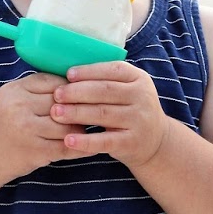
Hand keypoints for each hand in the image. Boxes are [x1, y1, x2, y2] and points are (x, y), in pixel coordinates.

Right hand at [0, 71, 80, 181]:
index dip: (69, 89)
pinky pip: (66, 147)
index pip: (52, 82)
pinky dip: (80, 148)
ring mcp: (27, 130)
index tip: (78, 97)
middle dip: (77, 110)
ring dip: (80, 130)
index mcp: (14, 90)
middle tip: (89, 115)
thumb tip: (74, 84)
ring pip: (67, 125)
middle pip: (62, 103)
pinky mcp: (34, 151)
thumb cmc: (1, 127)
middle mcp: (19, 107)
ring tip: (84, 132)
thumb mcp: (10, 99)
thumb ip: (35, 90)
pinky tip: (87, 148)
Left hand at [49, 62, 169, 167]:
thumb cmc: (131, 111)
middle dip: (77, 92)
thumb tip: (69, 74)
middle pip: (104, 91)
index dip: (88, 72)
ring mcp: (138, 120)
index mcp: (139, 79)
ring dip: (76, 113)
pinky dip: (85, 141)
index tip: (67, 75)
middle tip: (56, 95)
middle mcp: (142, 97)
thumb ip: (106, 81)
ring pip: (102, 114)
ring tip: (56, 113)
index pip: (111, 71)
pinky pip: (105, 141)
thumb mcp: (128, 91)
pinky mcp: (132, 142)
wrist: (156, 142)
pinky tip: (69, 140)